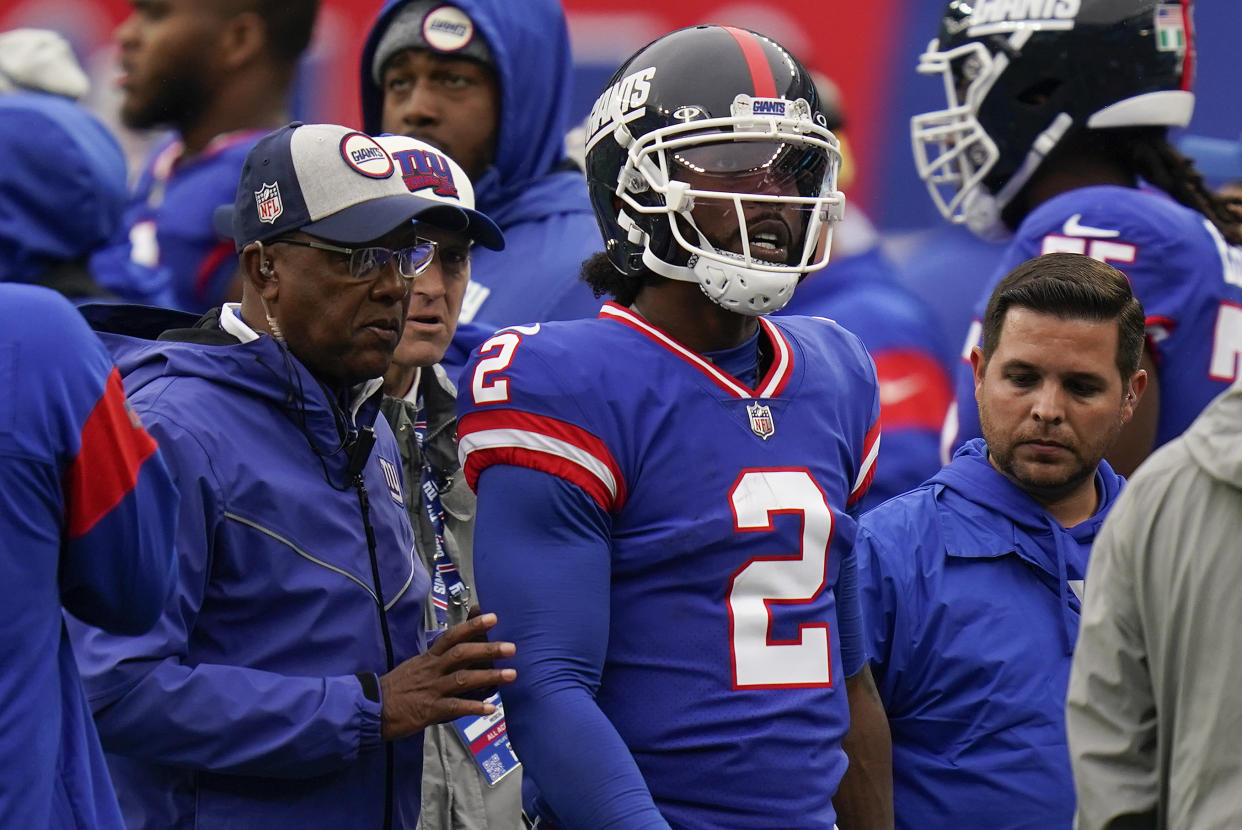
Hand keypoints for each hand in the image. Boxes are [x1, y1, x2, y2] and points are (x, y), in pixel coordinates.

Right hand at [378, 612, 515, 740]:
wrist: (371, 709)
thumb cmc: (396, 688)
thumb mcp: (415, 667)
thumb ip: (438, 660)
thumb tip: (461, 652)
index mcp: (428, 658)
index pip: (452, 636)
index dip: (472, 626)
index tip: (493, 617)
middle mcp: (432, 670)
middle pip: (461, 654)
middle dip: (488, 649)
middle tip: (512, 647)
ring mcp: (431, 689)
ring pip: (463, 679)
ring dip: (489, 677)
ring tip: (511, 675)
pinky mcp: (428, 710)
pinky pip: (454, 707)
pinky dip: (473, 707)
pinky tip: (490, 708)